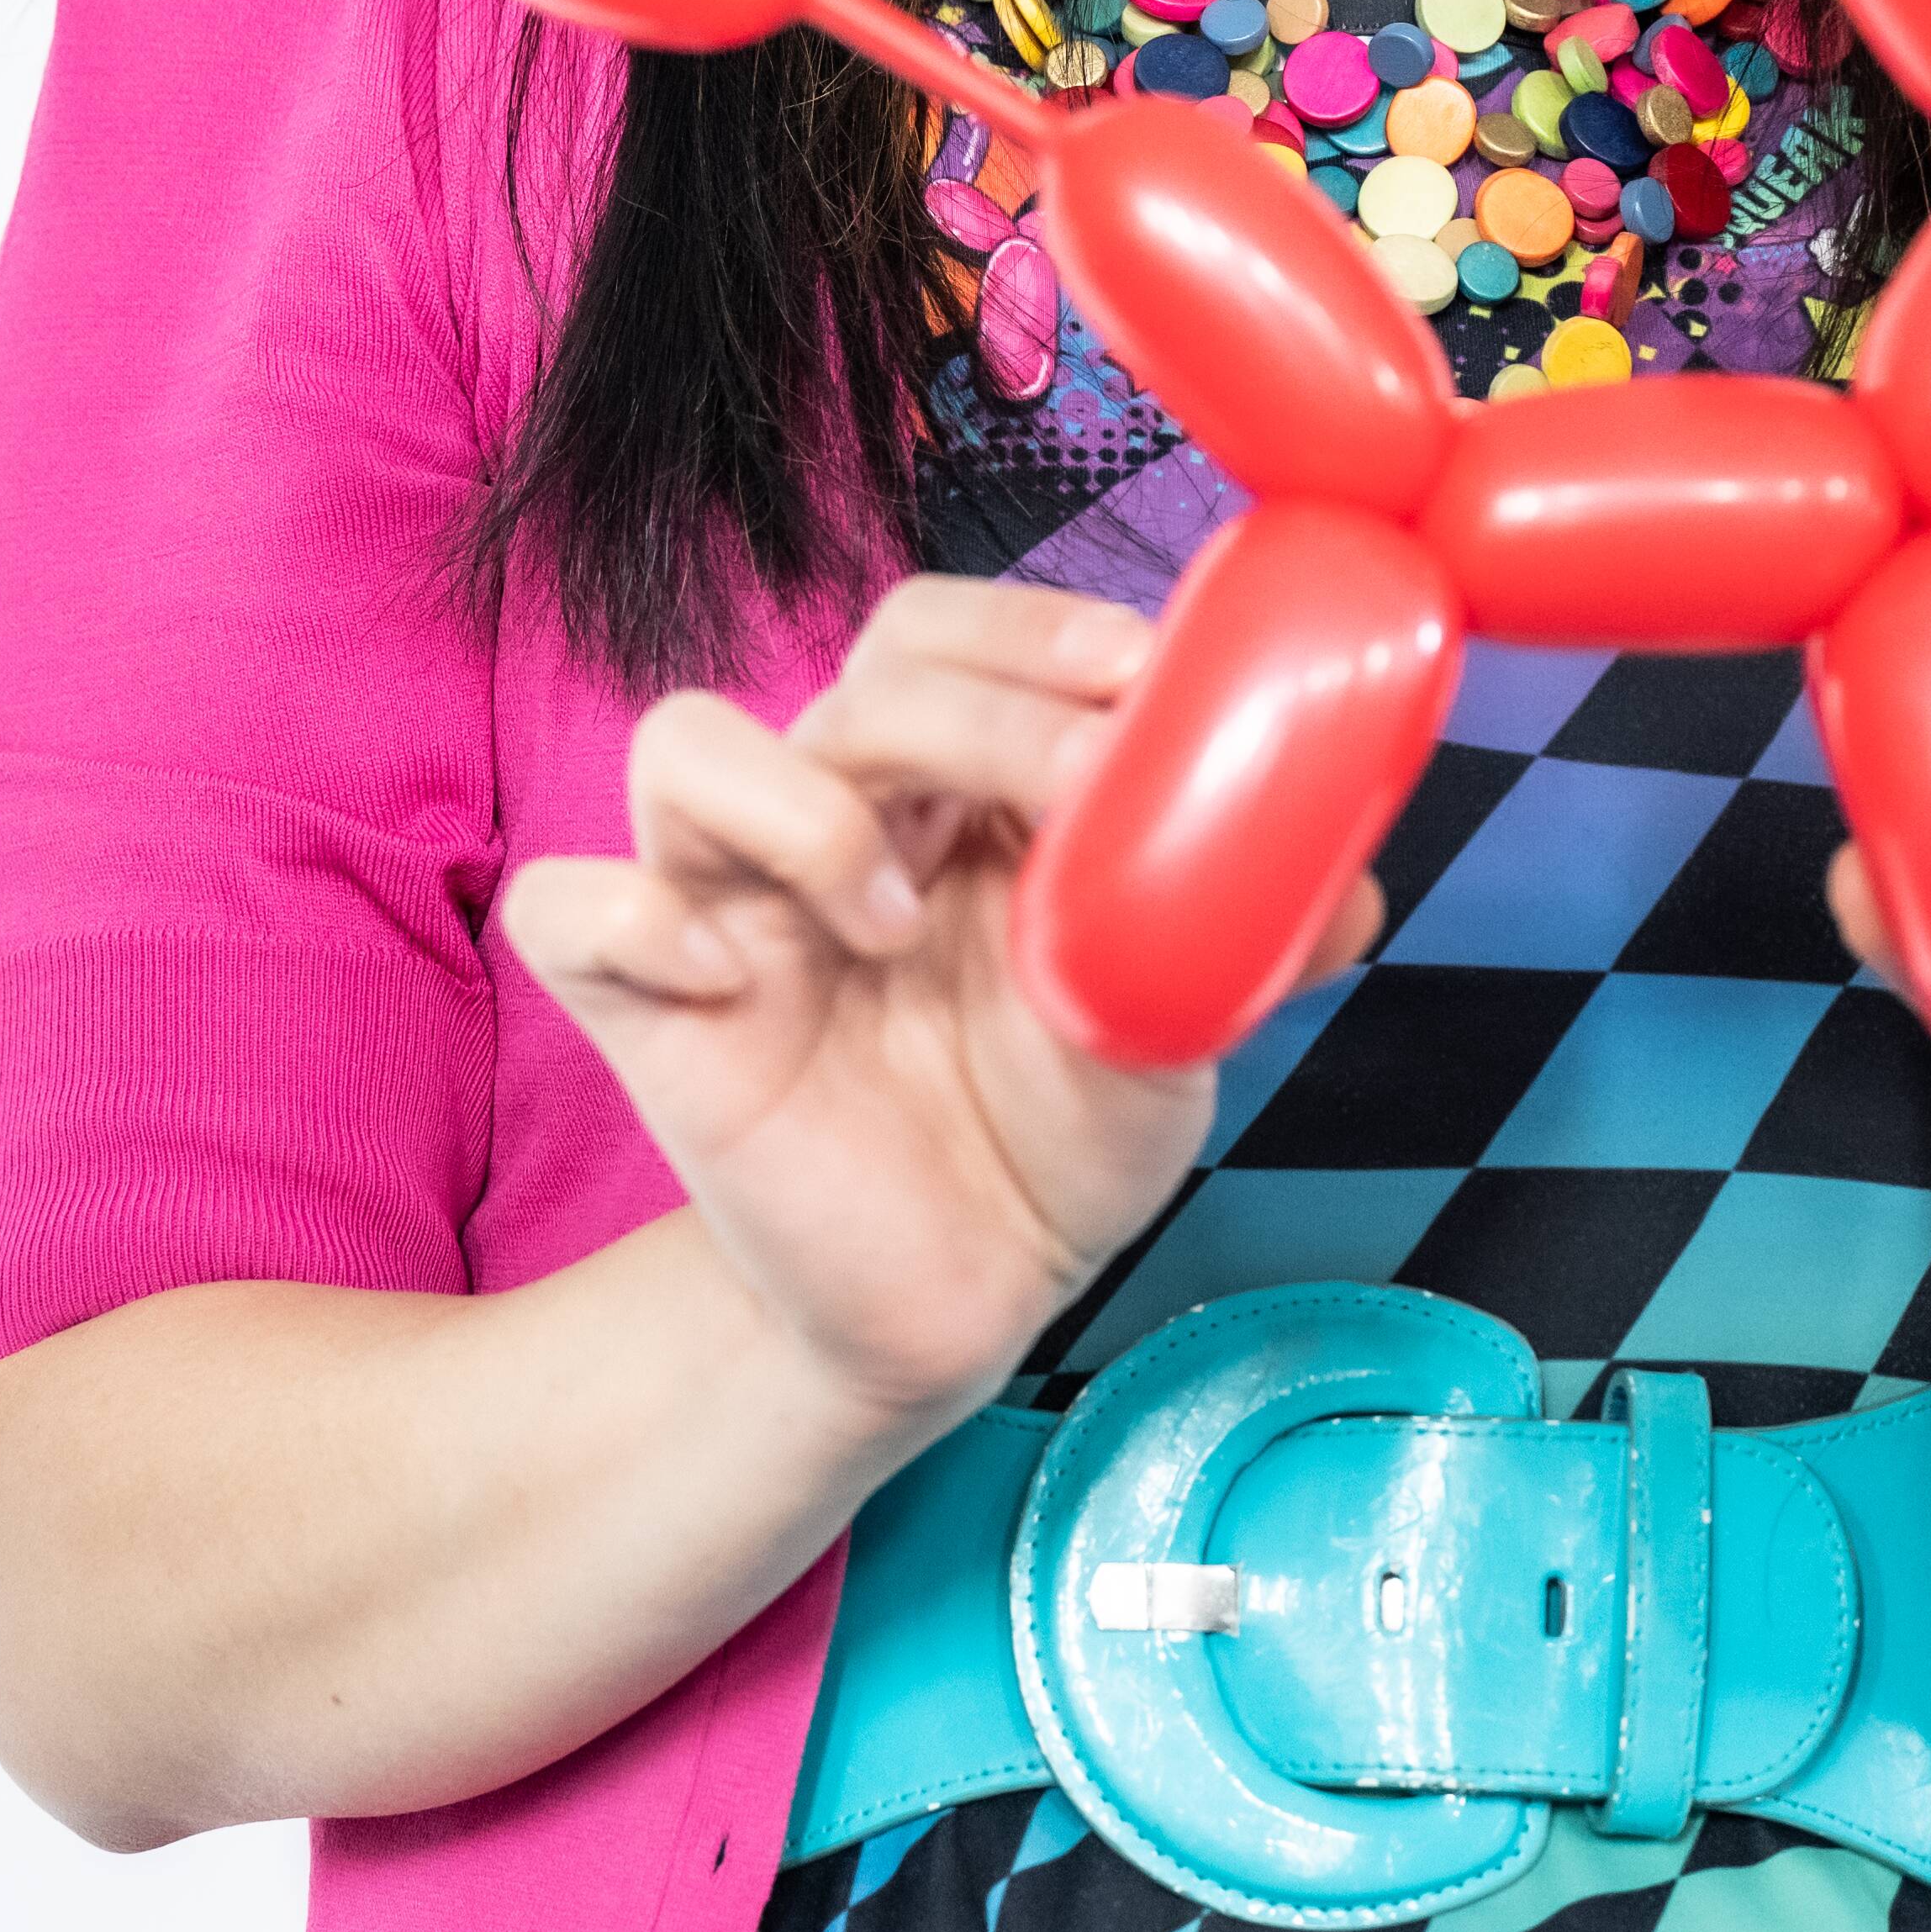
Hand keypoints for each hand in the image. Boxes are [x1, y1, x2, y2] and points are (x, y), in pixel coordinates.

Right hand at [506, 577, 1382, 1435]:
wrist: (964, 1302)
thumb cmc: (1052, 1136)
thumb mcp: (1171, 1025)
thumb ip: (1245, 931)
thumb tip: (1356, 878)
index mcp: (955, 793)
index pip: (953, 631)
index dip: (1035, 629)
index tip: (1138, 676)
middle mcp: (836, 818)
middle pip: (863, 675)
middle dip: (982, 711)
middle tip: (1076, 794)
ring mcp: (730, 905)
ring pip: (686, 738)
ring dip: (806, 802)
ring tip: (896, 921)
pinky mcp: (651, 1010)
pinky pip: (574, 906)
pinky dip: (638, 918)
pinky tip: (736, 985)